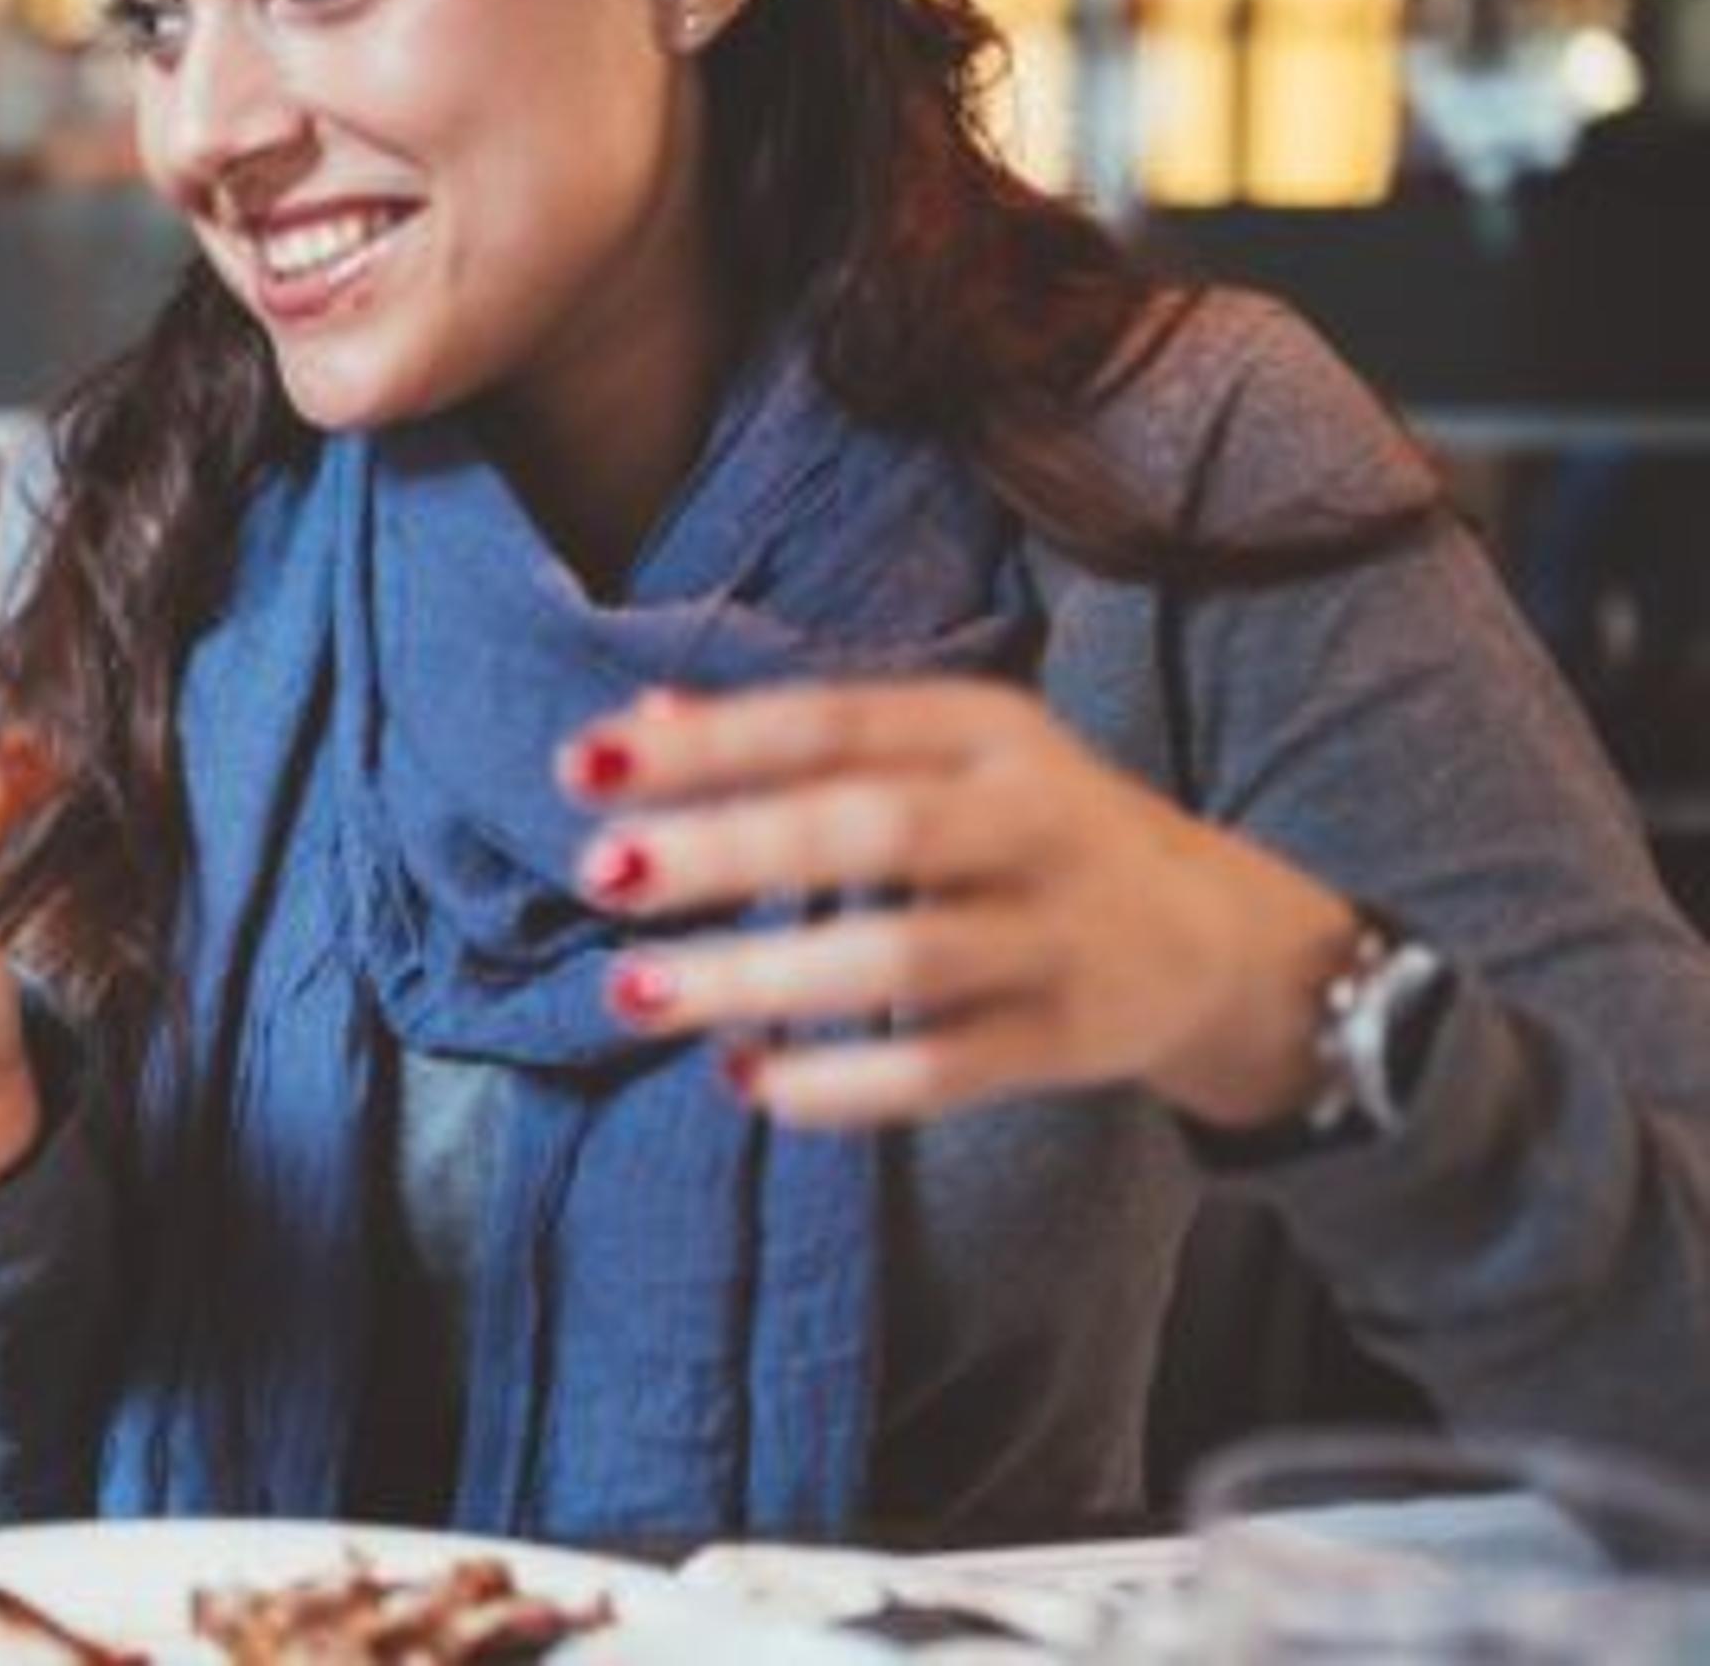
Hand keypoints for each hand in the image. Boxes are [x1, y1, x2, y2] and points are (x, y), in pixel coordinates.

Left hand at [562, 680, 1359, 1129]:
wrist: (1223, 937)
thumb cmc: (1029, 828)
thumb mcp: (941, 755)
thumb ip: (800, 741)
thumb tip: (638, 721)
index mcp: (984, 731)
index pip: (831, 722)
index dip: (708, 744)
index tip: (582, 767)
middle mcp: (1031, 820)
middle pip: (870, 831)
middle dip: (729, 852)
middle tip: (602, 875)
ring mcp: (1059, 934)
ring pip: (902, 960)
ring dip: (761, 980)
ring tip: (631, 992)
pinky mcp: (1070, 1040)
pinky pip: (944, 1070)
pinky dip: (839, 1085)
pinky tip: (744, 1081)